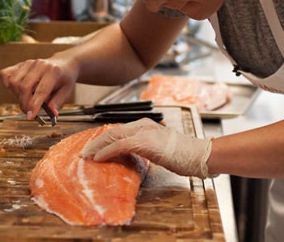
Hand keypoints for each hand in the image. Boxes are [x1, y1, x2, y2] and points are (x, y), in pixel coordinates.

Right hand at [0, 58, 75, 119]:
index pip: (41, 90)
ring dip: (16, 95)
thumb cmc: (64, 78)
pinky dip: (7, 84)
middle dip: (24, 103)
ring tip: (26, 99)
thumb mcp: (67, 91)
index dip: (34, 105)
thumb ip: (57, 102)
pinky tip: (17, 89)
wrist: (63, 64)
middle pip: (24, 87)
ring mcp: (28, 63)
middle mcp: (40, 65)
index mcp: (53, 72)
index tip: (30, 116)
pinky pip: (6, 74)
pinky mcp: (20, 64)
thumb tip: (52, 113)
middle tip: (28, 112)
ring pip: (13, 82)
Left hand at [82, 118, 215, 177]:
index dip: (103, 139)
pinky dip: (106, 151)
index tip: (92, 148)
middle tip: (84, 152)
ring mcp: (144, 132)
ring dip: (96, 147)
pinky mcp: (145, 142)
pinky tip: (97, 158)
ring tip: (86, 156)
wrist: (199, 155)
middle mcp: (143, 124)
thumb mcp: (160, 150)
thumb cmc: (184, 155)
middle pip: (112, 131)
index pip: (118, 130)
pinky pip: (119, 145)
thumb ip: (145, 150)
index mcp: (146, 125)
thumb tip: (131, 158)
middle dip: (95, 142)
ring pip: (112, 136)